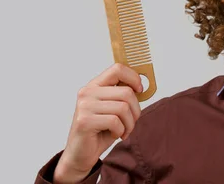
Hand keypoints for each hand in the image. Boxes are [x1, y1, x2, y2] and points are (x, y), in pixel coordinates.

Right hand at [54, 63, 143, 181]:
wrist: (80, 154)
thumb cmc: (100, 130)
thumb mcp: (114, 109)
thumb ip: (123, 96)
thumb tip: (142, 86)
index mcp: (95, 85)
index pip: (117, 69)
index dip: (134, 78)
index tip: (140, 91)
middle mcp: (87, 92)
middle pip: (126, 92)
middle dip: (136, 110)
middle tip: (132, 121)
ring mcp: (84, 106)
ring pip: (123, 108)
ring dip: (129, 123)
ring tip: (124, 130)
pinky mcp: (84, 121)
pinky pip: (115, 122)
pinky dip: (121, 131)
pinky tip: (116, 135)